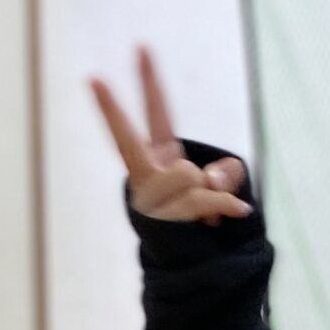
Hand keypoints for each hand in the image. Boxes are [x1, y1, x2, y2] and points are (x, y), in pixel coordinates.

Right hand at [92, 48, 251, 225]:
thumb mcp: (225, 182)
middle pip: (129, 141)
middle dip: (110, 111)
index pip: (154, 115)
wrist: (196, 265)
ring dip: (209, 194)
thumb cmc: (207, 216)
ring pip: (185, 175)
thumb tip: (211, 179)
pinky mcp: (162, 219)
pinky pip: (201, 198)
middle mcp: (146, 175)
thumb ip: (226, 172)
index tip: (117, 63)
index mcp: (159, 158)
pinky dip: (224, 206)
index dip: (146, 85)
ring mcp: (149, 199)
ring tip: (211, 214)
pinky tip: (237, 212)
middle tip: (92, 78)